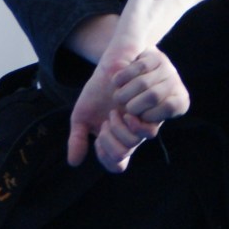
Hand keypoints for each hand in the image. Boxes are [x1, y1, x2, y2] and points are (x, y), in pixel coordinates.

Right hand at [67, 45, 190, 172]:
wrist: (111, 63)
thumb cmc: (98, 92)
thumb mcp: (81, 115)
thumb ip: (77, 139)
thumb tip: (74, 163)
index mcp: (122, 138)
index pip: (118, 164)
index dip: (106, 156)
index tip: (97, 139)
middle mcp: (138, 130)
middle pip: (129, 148)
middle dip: (112, 134)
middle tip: (108, 118)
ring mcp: (148, 114)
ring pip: (143, 134)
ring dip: (122, 121)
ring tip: (116, 104)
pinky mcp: (154, 96)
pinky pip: (146, 109)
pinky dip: (128, 104)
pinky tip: (121, 92)